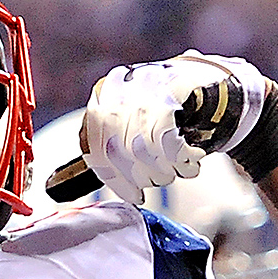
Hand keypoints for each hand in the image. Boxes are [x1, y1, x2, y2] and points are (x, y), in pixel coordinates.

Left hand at [81, 52, 266, 204]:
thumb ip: (101, 154)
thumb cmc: (173, 120)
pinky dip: (178, 158)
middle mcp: (123, 85)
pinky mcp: (175, 87)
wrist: (222, 92)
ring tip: (175, 173)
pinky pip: (166, 136)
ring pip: (141, 146)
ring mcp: (149, 84)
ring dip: (161, 170)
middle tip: (154, 186)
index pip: (93, 143)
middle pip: (115, 148)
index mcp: (105, 95)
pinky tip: (190, 163)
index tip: (133, 195)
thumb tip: (54, 186)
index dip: (112, 176)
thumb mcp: (132, 133)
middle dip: (137, 177)